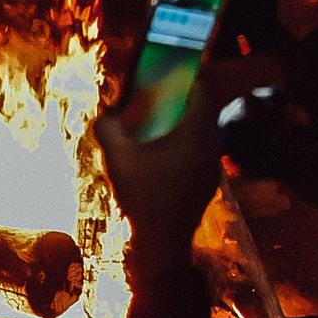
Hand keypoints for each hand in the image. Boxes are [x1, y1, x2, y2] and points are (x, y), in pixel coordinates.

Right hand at [94, 88, 218, 277]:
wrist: (164, 242)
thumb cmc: (143, 196)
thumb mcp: (117, 158)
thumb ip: (108, 128)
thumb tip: (106, 115)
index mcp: (195, 133)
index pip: (201, 89)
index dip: (184, 76)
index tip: (166, 75)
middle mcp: (211, 145)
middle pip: (201, 110)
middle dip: (178, 102)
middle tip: (154, 101)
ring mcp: (212, 166)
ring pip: (200, 132)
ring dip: (180, 126)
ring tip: (153, 131)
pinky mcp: (207, 182)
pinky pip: (198, 152)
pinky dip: (182, 147)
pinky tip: (159, 159)